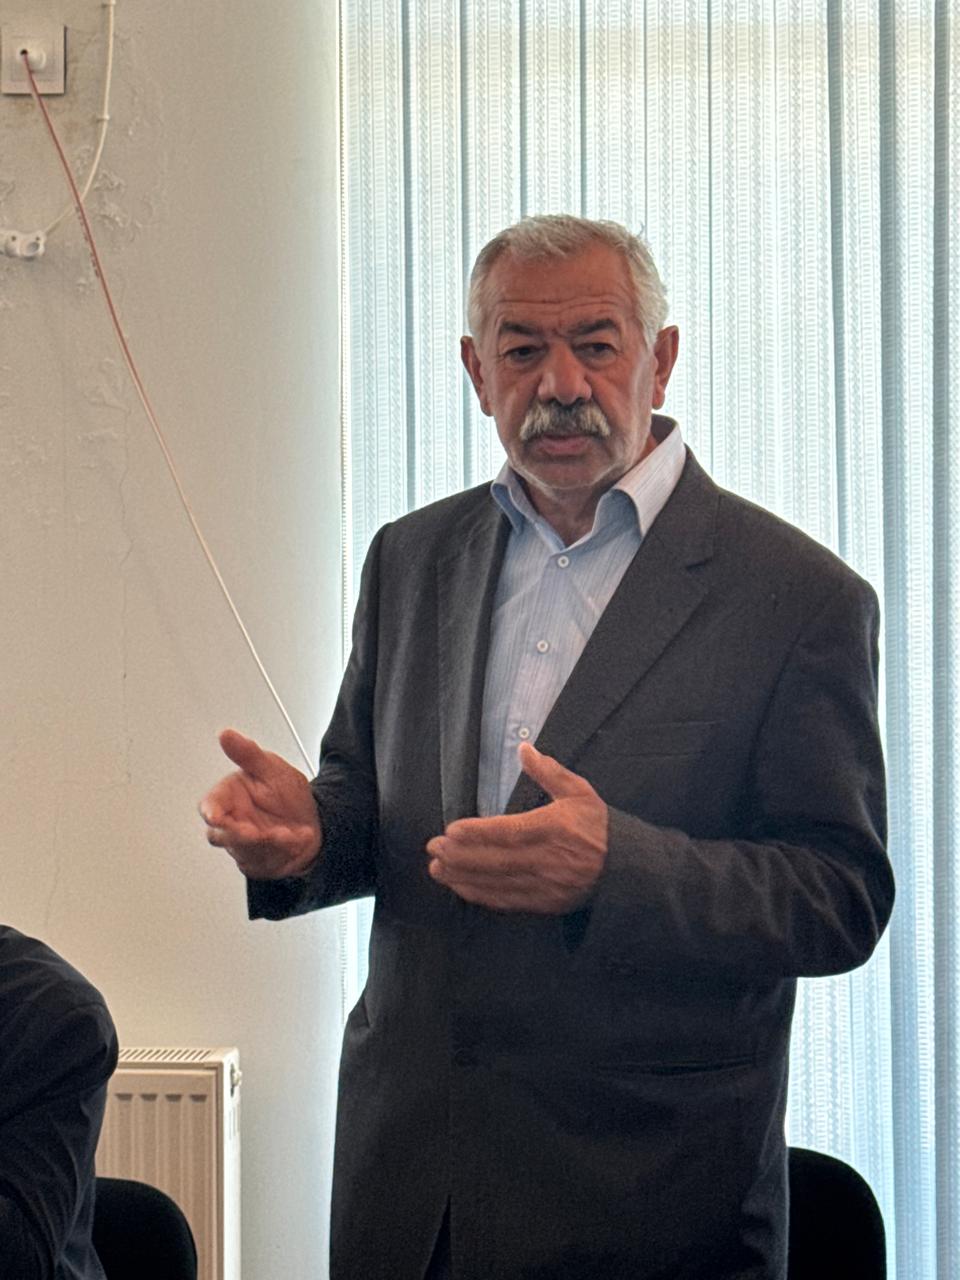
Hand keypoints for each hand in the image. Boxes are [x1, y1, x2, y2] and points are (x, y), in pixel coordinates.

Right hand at [200, 729, 321, 878]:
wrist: (313, 822)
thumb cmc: (287, 795)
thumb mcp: (272, 769)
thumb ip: (248, 754)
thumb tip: (226, 735)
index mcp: (229, 797)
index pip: (210, 806)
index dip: (211, 812)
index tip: (216, 816)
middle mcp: (233, 822)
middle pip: (221, 835)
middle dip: (239, 835)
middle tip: (257, 832)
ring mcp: (244, 844)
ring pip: (244, 850)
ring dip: (267, 843)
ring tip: (288, 833)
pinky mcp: (257, 860)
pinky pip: (264, 861)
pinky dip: (283, 851)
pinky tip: (298, 838)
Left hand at [426, 742, 607, 912]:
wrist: (626, 869)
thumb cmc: (598, 826)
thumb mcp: (579, 792)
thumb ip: (549, 772)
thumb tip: (523, 747)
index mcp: (555, 828)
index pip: (509, 832)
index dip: (478, 833)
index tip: (451, 830)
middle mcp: (548, 859)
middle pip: (497, 860)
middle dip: (461, 856)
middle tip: (433, 849)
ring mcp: (546, 885)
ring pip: (497, 883)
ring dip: (464, 877)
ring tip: (437, 869)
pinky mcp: (544, 903)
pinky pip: (507, 901)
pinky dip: (481, 895)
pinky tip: (460, 887)